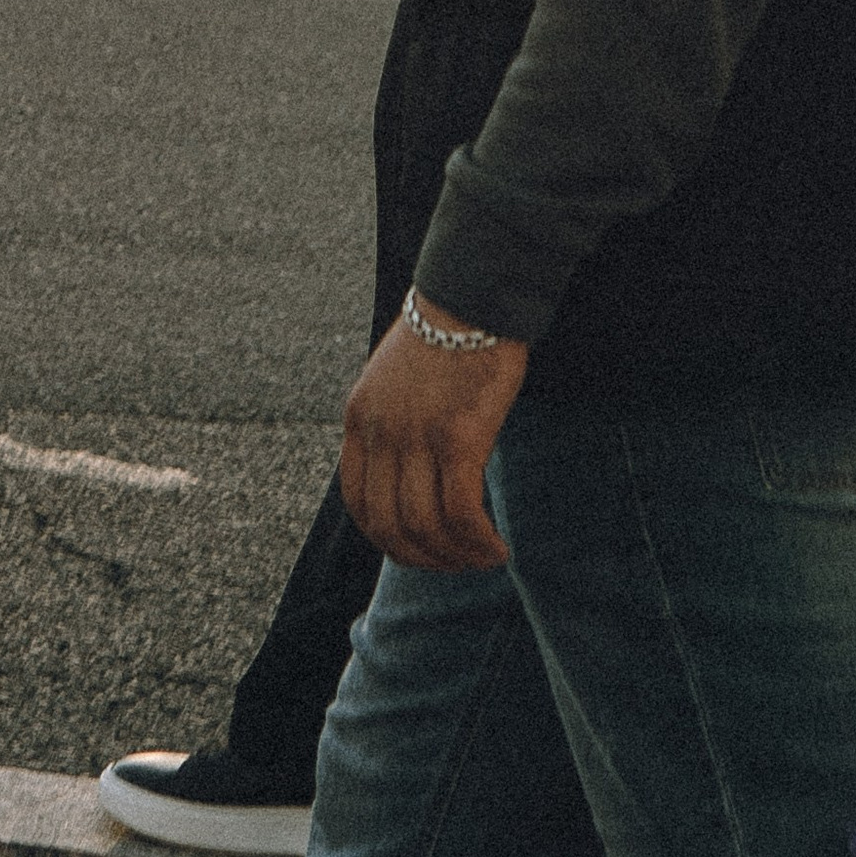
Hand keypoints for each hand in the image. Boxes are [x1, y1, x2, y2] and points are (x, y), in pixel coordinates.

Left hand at [340, 304, 527, 571]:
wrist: (474, 291)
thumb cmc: (447, 331)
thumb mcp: (398, 377)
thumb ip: (395, 421)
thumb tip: (412, 468)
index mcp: (359, 417)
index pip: (358, 501)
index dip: (386, 538)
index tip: (417, 550)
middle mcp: (381, 431)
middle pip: (388, 525)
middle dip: (422, 558)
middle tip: (456, 564)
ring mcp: (417, 435)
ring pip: (426, 526)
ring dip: (456, 556)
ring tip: (485, 559)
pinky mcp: (459, 436)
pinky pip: (462, 511)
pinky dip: (478, 541)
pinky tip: (497, 547)